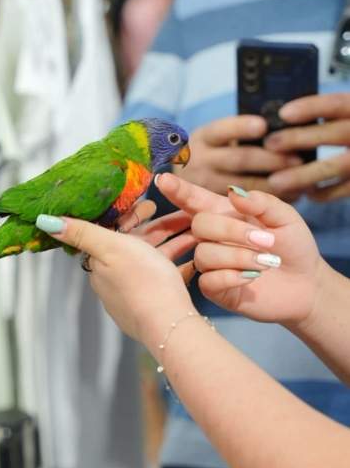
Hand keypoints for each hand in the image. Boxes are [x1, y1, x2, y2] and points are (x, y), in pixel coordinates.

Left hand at [35, 213, 194, 342]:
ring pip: (156, 260)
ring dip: (174, 243)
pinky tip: (194, 259)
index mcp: (102, 265)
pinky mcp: (156, 305)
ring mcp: (136, 294)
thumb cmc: (141, 281)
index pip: (113, 233)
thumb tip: (45, 222)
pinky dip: (179, 265)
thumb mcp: (109, 247)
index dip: (131, 217)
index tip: (150, 204)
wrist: (170, 323)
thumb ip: (81, 232)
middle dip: (158, 228)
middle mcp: (115, 281)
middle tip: (181, 216)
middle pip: (136, 246)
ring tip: (195, 232)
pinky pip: (167, 277)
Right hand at [150, 173, 328, 325]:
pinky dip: (231, 277)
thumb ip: (261, 203)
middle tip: (265, 241)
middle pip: (199, 225)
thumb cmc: (293, 246)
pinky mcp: (214, 288)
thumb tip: (233, 192)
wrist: (306, 284)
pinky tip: (251, 278)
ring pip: (204, 254)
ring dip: (238, 257)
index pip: (193, 199)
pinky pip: (208, 280)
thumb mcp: (285, 218)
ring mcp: (210, 263)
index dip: (177, 190)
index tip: (162, 180)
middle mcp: (211, 237)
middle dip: (231, 231)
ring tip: (266, 263)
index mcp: (223, 214)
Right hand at [173, 115, 301, 194]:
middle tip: (297, 160)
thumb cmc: (216, 152)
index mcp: (204, 138)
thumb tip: (279, 127)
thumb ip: (240, 134)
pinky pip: (245, 205)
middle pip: (238, 159)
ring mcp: (205, 185)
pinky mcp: (213, 204)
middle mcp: (201, 161)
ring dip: (274, 183)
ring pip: (243, 186)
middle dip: (270, 159)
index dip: (241, 128)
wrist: (185, 179)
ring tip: (300, 180)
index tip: (263, 125)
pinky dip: (271, 198)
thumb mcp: (218, 138)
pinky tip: (292, 194)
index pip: (222, 130)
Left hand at [265, 93, 349, 200]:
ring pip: (336, 167)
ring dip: (302, 175)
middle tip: (269, 144)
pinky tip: (300, 192)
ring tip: (274, 181)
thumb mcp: (345, 118)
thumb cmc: (349, 132)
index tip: (283, 114)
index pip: (337, 104)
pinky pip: (342, 190)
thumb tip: (280, 120)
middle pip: (335, 133)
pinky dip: (320, 193)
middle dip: (299, 138)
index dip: (311, 107)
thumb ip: (326, 116)